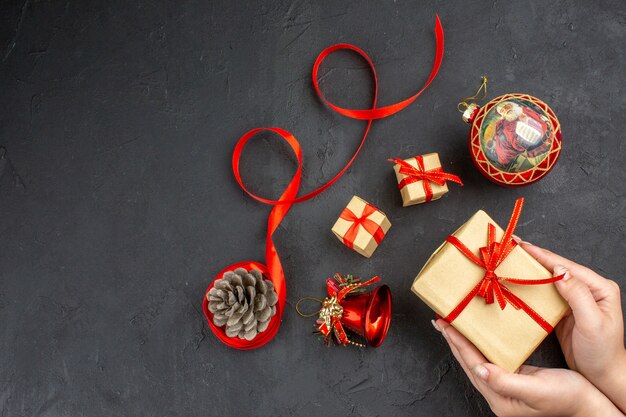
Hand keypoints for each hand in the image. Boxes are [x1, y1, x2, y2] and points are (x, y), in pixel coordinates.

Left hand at [433, 319, 623, 416]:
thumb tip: (479, 369)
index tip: (445, 324)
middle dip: (453, 340)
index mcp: (499, 397)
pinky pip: (488, 358)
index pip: (471, 363)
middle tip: (440, 320)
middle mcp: (497, 393)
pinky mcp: (513, 378)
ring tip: (451, 325)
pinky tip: (476, 336)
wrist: (589, 405)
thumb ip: (506, 381)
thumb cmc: (567, 398)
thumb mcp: (537, 389)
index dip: (457, 342)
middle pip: (468, 361)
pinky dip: (478, 345)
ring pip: (476, 359)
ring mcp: (504, 386)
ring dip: (463, 341)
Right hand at [518, 239, 625, 412]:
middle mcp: (588, 289)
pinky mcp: (564, 310)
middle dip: (534, 258)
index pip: (567, 267)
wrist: (602, 376)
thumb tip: (559, 271)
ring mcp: (575, 299)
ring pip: (548, 279)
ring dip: (530, 270)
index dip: (543, 256)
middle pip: (556, 268)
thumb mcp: (592, 323)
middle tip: (511, 247)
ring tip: (511, 260)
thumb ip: (577, 296)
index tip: (522, 246)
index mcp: (599, 288)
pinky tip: (518, 281)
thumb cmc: (602, 352)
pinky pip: (545, 293)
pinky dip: (531, 286)